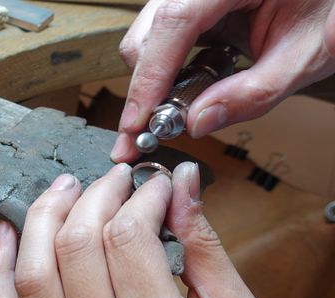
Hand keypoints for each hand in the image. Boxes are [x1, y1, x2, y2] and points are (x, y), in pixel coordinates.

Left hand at [0, 163, 261, 297]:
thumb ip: (206, 250)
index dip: (142, 196)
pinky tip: (10, 231)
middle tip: (115, 179)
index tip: (155, 185)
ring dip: (45, 217)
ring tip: (66, 190)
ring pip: (33, 270)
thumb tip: (184, 184)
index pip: (129, 238)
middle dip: (96, 196)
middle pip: (78, 245)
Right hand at [111, 0, 334, 162]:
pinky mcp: (193, 7)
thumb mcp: (302, 57)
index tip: (139, 120)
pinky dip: (167, 70)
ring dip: (155, 79)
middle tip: (153, 128)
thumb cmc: (327, 11)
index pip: (174, 23)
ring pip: (147, 37)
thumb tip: (197, 123)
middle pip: (147, 32)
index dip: (150, 76)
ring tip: (177, 109)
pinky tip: (187, 88)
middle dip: (146, 85)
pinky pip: (163, 39)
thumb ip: (252, 94)